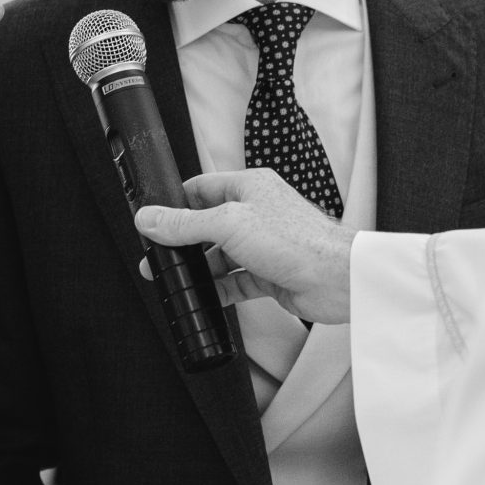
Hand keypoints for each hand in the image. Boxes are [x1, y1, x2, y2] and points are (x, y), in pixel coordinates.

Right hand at [134, 170, 351, 322]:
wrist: (334, 278)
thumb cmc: (297, 240)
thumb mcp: (228, 224)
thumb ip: (185, 224)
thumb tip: (150, 218)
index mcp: (250, 188)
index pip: (203, 189)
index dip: (177, 203)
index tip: (154, 220)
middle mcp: (257, 213)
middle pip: (209, 225)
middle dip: (184, 243)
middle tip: (160, 258)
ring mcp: (264, 245)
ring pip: (222, 256)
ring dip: (202, 269)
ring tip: (178, 281)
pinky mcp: (270, 274)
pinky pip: (237, 281)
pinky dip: (221, 289)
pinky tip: (206, 297)